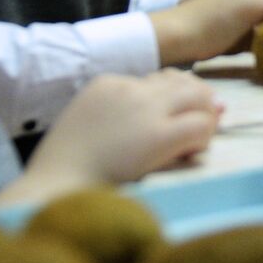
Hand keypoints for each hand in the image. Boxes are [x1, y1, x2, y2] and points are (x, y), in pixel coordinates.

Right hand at [0, 71, 219, 205]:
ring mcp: (145, 109)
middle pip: (181, 81)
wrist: (56, 182)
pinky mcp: (158, 134)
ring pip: (198, 98)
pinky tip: (195, 151)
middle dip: (198, 99)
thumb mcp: (86, 125)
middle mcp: (129, 88)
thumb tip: (156, 122)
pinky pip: (199, 126)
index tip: (175, 116)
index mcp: (108, 83)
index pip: (155, 80)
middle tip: (205, 121)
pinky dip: (205, 137)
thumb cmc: (64, 165)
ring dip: (206, 115)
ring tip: (202, 136)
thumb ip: (117, 117)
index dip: (172, 98)